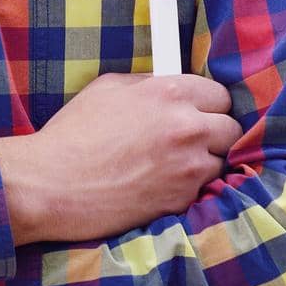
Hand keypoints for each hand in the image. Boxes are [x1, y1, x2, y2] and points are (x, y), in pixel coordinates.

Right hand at [0, 72, 241, 245]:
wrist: (54, 183)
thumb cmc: (75, 133)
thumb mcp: (108, 88)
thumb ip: (148, 84)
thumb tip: (167, 87)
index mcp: (170, 93)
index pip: (220, 95)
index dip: (208, 104)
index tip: (198, 111)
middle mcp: (187, 127)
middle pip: (231, 129)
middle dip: (214, 133)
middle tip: (190, 139)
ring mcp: (189, 168)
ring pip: (221, 162)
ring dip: (204, 163)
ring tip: (173, 165)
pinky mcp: (182, 201)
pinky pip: (202, 190)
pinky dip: (187, 188)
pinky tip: (160, 185)